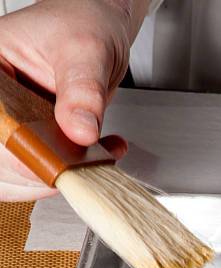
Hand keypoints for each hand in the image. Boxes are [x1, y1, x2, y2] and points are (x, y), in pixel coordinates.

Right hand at [0, 0, 138, 200]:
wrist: (99, 32)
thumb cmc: (82, 25)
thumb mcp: (85, 51)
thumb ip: (83, 91)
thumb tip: (81, 130)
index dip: (16, 148)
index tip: (50, 159)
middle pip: (0, 158)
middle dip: (41, 168)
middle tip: (80, 160)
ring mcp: (12, 124)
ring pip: (16, 174)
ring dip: (58, 177)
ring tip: (95, 155)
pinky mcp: (33, 141)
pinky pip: (41, 173)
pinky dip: (72, 176)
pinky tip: (98, 157)